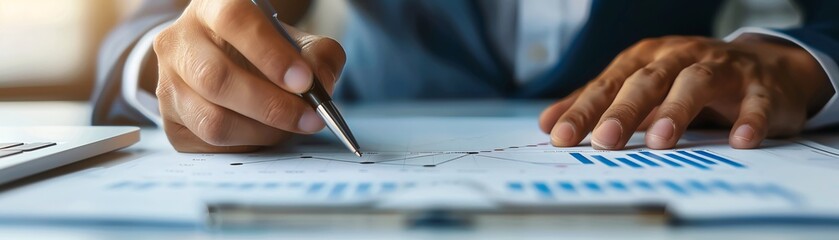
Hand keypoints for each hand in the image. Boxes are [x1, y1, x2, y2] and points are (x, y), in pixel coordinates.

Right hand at [153, 0, 345, 151]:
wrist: (224, 66)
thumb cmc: (263, 51)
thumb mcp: (295, 42)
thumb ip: (319, 56)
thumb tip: (321, 86)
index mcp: (211, 8)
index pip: (234, 21)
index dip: (270, 53)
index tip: (304, 81)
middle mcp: (179, 43)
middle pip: (217, 79)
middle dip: (272, 105)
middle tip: (310, 118)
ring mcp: (167, 84)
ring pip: (212, 120)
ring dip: (262, 132)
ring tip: (291, 127)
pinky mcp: (170, 122)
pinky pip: (209, 144)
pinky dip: (247, 146)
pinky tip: (265, 134)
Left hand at [539, 35, 830, 149]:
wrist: (763, 66)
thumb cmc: (687, 79)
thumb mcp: (640, 88)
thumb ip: (596, 105)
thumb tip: (548, 123)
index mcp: (645, 60)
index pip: (608, 84)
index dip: (584, 110)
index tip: (561, 136)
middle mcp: (679, 57)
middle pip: (647, 81)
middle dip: (624, 110)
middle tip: (604, 141)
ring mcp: (721, 68)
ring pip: (695, 83)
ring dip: (677, 111)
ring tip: (661, 142)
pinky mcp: (759, 86)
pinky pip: (755, 101)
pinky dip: (748, 119)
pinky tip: (739, 140)